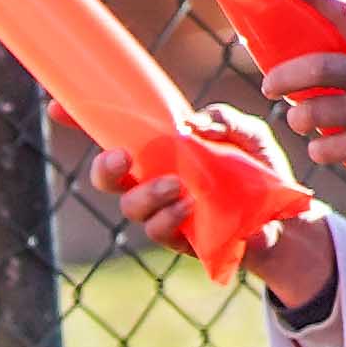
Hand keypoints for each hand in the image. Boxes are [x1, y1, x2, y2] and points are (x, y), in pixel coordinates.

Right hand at [92, 127, 334, 321]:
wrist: (287, 220)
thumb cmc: (260, 173)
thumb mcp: (249, 134)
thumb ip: (224, 120)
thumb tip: (191, 124)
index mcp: (161, 150)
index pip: (113, 134)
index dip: (81, 121)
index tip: (57, 106)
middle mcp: (153, 180)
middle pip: (107, 177)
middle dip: (103, 168)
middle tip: (120, 158)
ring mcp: (162, 211)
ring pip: (129, 206)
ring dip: (145, 194)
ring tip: (175, 186)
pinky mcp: (178, 239)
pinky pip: (157, 231)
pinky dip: (168, 216)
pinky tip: (188, 205)